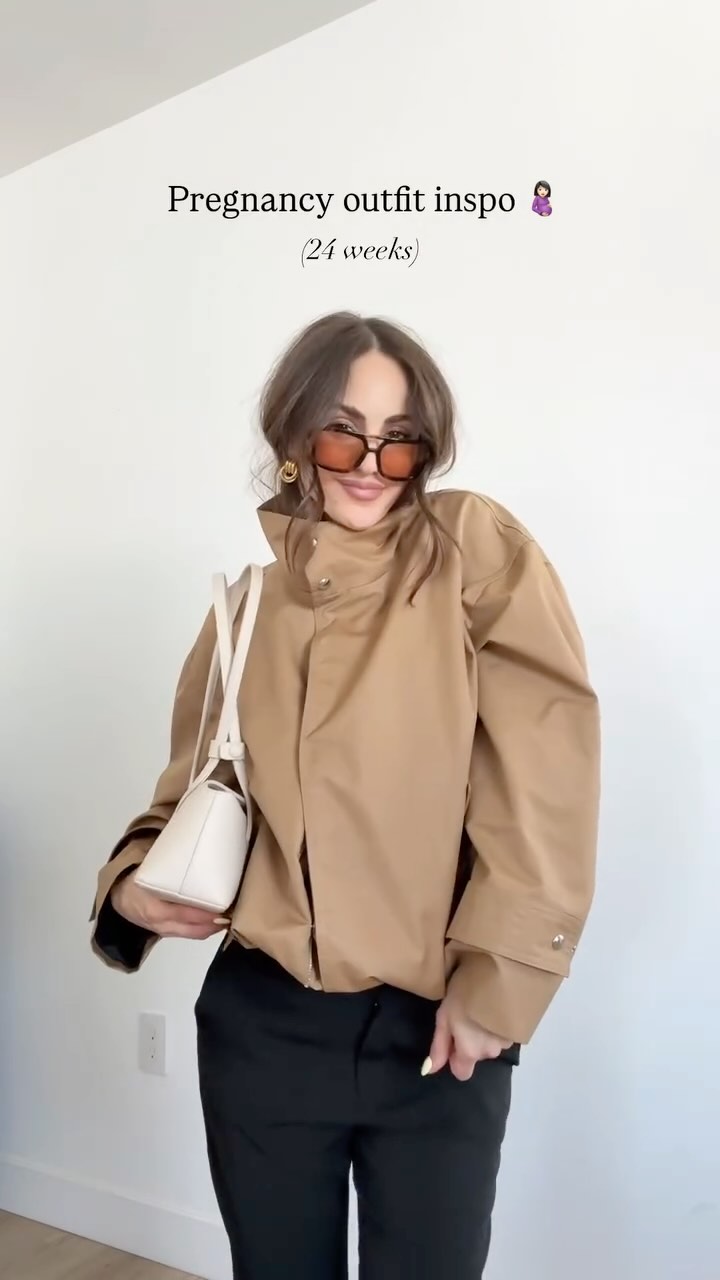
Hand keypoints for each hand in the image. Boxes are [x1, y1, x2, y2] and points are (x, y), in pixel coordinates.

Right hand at [111, 873, 228, 940]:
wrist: (117, 899)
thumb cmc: (135, 882)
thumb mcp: (148, 872)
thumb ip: (170, 866)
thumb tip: (193, 845)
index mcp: (155, 908)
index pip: (187, 914)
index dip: (207, 912)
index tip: (226, 902)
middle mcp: (161, 923)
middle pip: (195, 929)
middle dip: (216, 923)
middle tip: (234, 910)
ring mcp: (165, 931)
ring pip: (195, 934)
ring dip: (213, 927)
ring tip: (229, 914)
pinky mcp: (167, 933)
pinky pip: (190, 934)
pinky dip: (204, 928)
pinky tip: (215, 918)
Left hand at [422, 994, 511, 1081]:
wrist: (498, 972)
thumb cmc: (464, 993)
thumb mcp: (444, 1016)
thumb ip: (438, 1046)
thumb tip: (428, 1071)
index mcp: (470, 1051)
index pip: (462, 1073)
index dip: (455, 1058)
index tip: (454, 1038)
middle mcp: (490, 1052)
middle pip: (476, 1055)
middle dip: (471, 1041)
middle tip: (467, 1016)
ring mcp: (506, 1042)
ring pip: (490, 1045)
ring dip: (485, 1033)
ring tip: (481, 1009)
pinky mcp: (518, 1029)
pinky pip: (502, 1035)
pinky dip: (497, 1026)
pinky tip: (494, 1008)